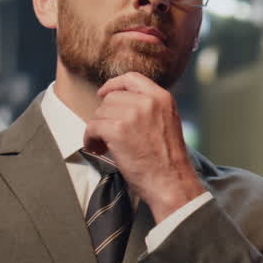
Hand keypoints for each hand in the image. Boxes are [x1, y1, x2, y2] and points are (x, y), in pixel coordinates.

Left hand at [83, 73, 205, 221]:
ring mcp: (133, 114)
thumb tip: (118, 104)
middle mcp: (148, 102)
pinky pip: (92, 127)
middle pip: (111, 98)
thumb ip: (149, 108)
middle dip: (105, 116)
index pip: (131, 78)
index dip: (113, 85)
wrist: (172, 183)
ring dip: (97, 129)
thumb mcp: (167, 123)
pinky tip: (97, 149)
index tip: (103, 94)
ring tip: (104, 145)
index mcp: (162, 98)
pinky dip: (90, 139)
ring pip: (100, 112)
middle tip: (106, 135)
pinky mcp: (118, 130)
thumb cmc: (168, 161)